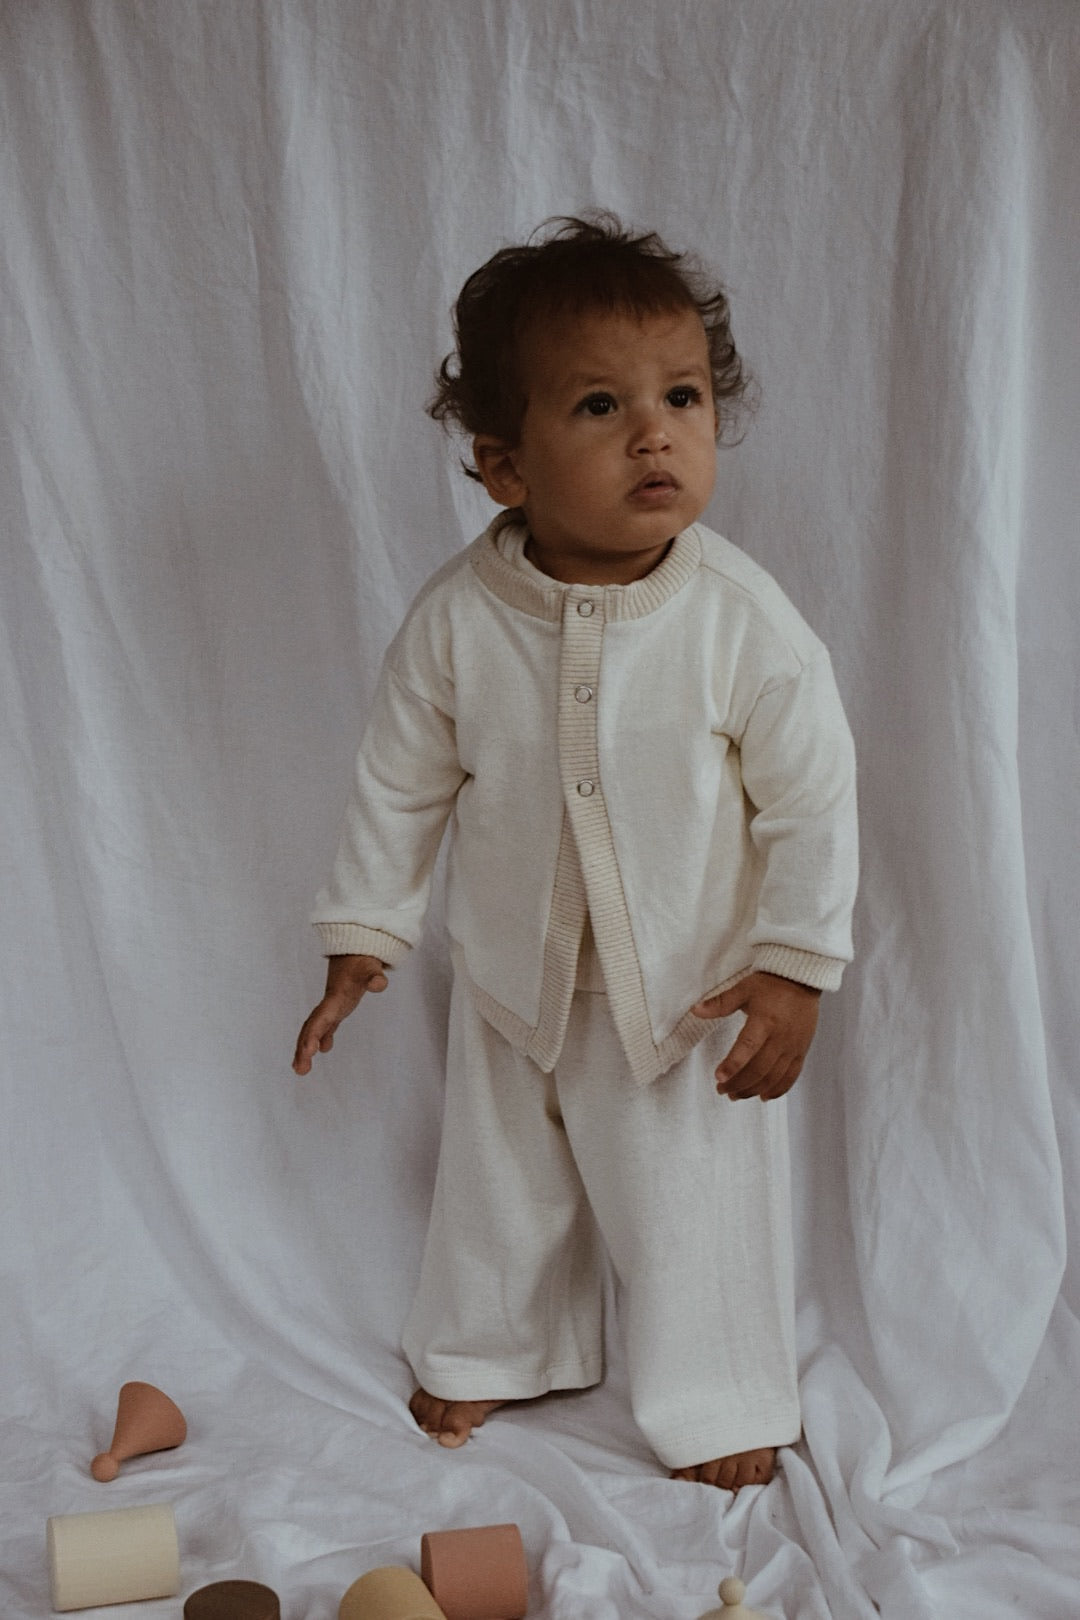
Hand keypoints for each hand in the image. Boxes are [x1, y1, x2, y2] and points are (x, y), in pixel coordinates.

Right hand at [292, 954, 387, 1074]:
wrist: (354, 947)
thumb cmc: (362, 960)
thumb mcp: (370, 968)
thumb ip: (375, 977)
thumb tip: (380, 983)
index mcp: (334, 998)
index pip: (321, 1020)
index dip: (313, 1035)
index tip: (309, 1052)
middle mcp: (329, 1004)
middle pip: (311, 1028)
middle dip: (303, 1048)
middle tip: (300, 1070)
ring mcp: (332, 1006)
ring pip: (314, 1029)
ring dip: (306, 1047)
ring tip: (301, 1069)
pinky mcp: (338, 1006)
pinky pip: (326, 1025)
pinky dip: (322, 1037)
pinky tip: (325, 1049)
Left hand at [692, 972, 820, 1100]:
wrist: (802, 980)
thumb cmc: (771, 984)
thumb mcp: (743, 989)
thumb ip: (720, 1003)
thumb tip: (695, 1010)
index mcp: (764, 1021)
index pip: (748, 1047)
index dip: (733, 1064)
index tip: (719, 1077)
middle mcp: (780, 1037)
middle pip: (759, 1068)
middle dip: (738, 1083)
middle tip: (721, 1090)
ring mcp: (792, 1046)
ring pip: (773, 1077)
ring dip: (753, 1089)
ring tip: (736, 1095)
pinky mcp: (801, 1051)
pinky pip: (791, 1076)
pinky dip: (777, 1090)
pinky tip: (763, 1096)